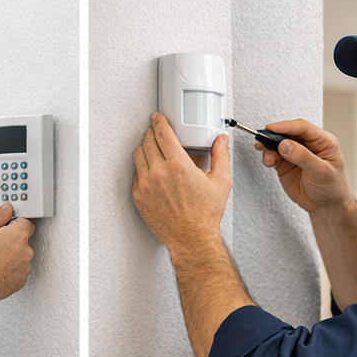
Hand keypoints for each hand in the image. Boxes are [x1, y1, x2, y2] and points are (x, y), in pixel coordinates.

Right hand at [0, 202, 35, 302]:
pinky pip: (18, 270)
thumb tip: (6, 207)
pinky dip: (10, 269)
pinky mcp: (21, 281)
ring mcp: (24, 267)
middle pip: (23, 240)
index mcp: (18, 236)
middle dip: (10, 240)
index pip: (26, 221)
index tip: (6, 224)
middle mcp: (26, 251)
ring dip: (10, 255)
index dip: (15, 222)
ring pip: (20, 256)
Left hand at [132, 113, 231, 258]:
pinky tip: (150, 170)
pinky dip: (142, 168)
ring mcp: (146, 185)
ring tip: (152, 149)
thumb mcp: (221, 182)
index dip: (159, 121)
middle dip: (152, 133)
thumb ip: (221, 156)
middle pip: (148, 141)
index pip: (162, 133)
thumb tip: (221, 140)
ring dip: (145, 148)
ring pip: (138, 156)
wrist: (191, 238)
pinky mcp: (139, 197)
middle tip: (156, 133)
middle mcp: (159, 173)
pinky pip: (135, 174)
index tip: (157, 118)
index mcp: (178, 165)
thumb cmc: (205, 215)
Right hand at [258, 120, 350, 213]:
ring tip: (267, 156)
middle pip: (289, 133)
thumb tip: (285, 145)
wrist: (325, 205)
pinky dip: (268, 156)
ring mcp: (296, 154)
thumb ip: (303, 157)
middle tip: (264, 140)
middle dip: (275, 135)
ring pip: (279, 144)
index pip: (303, 128)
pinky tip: (268, 160)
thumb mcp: (322, 172)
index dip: (287, 127)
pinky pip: (274, 156)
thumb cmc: (332, 187)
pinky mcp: (286, 164)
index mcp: (323, 141)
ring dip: (269, 147)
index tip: (273, 129)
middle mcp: (308, 145)